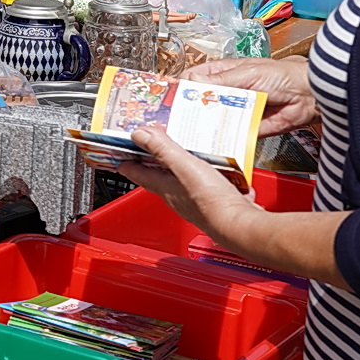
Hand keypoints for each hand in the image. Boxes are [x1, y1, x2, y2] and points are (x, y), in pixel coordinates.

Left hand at [117, 126, 259, 240]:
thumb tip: (140, 134)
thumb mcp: (183, 166)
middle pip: (159, 177)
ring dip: (181, 166)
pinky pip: (208, 184)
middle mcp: (177, 196)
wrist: (239, 225)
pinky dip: (209, 174)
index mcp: (165, 187)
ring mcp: (196, 200)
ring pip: (183, 180)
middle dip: (154, 162)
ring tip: (184, 151)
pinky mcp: (216, 202)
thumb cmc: (210, 201)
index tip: (120, 157)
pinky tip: (218, 167)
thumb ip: (162, 149)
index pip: (139, 174)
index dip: (128, 164)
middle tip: (150, 147)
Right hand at [181, 57, 316, 135]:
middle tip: (173, 121)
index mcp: (222, 75)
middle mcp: (226, 94)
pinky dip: (220, 139)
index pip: (193, 81)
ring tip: (187, 134)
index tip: (167, 99)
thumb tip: (192, 82)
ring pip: (211, 121)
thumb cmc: (280, 75)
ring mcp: (234, 112)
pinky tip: (210, 142)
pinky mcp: (244, 129)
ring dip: (202, 127)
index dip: (180, 89)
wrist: (307, 96)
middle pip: (199, 104)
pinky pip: (228, 135)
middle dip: (187, 111)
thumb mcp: (245, 73)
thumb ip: (219, 80)